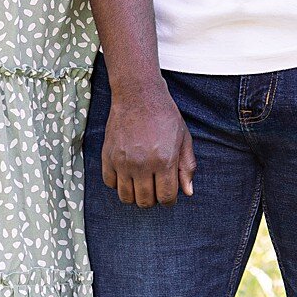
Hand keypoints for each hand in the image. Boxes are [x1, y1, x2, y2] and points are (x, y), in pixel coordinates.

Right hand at [101, 87, 195, 206]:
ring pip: (126, 197)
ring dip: (135, 194)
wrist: (138, 95)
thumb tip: (188, 192)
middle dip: (153, 198)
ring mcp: (123, 162)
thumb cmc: (164, 115)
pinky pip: (110, 183)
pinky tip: (127, 172)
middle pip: (145, 201)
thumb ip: (187, 167)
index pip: (166, 197)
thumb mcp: (183, 138)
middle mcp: (142, 164)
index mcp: (164, 160)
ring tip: (141, 182)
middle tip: (155, 186)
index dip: (169, 199)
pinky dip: (118, 183)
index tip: (169, 193)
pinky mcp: (108, 156)